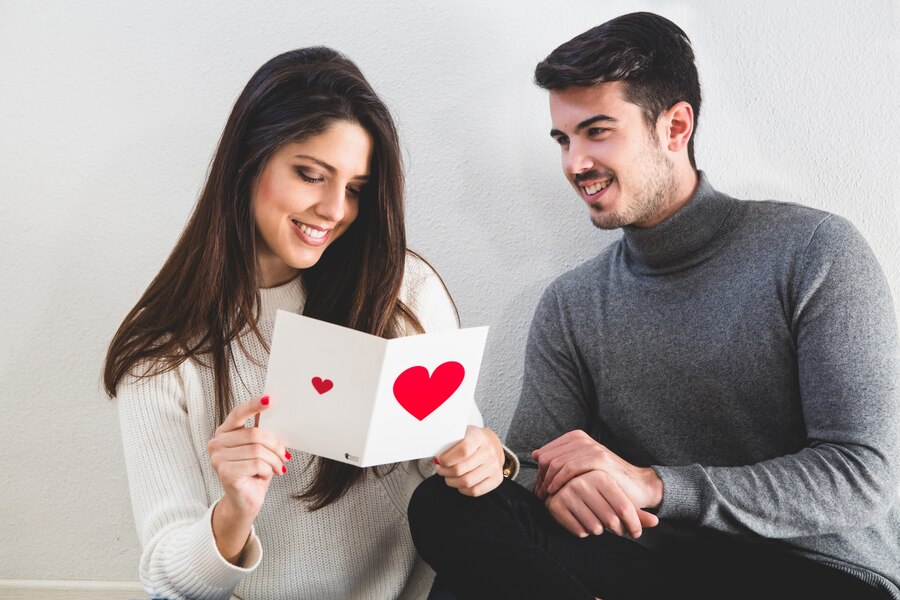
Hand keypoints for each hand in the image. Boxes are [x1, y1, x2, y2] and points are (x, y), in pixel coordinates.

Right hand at [207, 396, 288, 517]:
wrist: (245, 501)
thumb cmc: (253, 473)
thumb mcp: (258, 448)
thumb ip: (260, 432)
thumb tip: (275, 413)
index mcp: (224, 432)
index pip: (239, 413)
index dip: (254, 405)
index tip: (270, 399)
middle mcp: (217, 443)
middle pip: (255, 434)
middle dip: (275, 445)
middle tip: (284, 456)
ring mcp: (218, 458)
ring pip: (258, 450)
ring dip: (273, 460)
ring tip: (276, 467)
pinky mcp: (225, 472)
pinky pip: (257, 464)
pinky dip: (267, 470)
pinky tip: (264, 475)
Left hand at [435, 425, 504, 496]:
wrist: (492, 443)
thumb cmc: (473, 439)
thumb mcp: (462, 433)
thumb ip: (450, 442)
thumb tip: (436, 457)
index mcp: (479, 437)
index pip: (462, 451)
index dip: (447, 459)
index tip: (439, 460)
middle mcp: (489, 452)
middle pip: (461, 469)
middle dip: (445, 472)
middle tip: (440, 469)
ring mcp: (494, 466)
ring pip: (467, 482)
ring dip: (452, 482)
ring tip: (448, 476)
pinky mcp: (496, 479)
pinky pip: (475, 491)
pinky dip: (463, 489)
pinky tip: (459, 483)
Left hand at [534, 430, 661, 537]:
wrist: (636, 485)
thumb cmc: (605, 480)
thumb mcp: (580, 466)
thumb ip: (560, 459)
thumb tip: (535, 455)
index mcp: (575, 438)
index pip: (544, 452)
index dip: (539, 472)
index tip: (540, 488)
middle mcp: (581, 439)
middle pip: (547, 458)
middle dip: (541, 478)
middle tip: (541, 495)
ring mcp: (590, 447)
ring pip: (555, 462)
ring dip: (547, 481)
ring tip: (547, 496)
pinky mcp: (598, 458)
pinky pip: (569, 468)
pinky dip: (558, 480)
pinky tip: (555, 491)